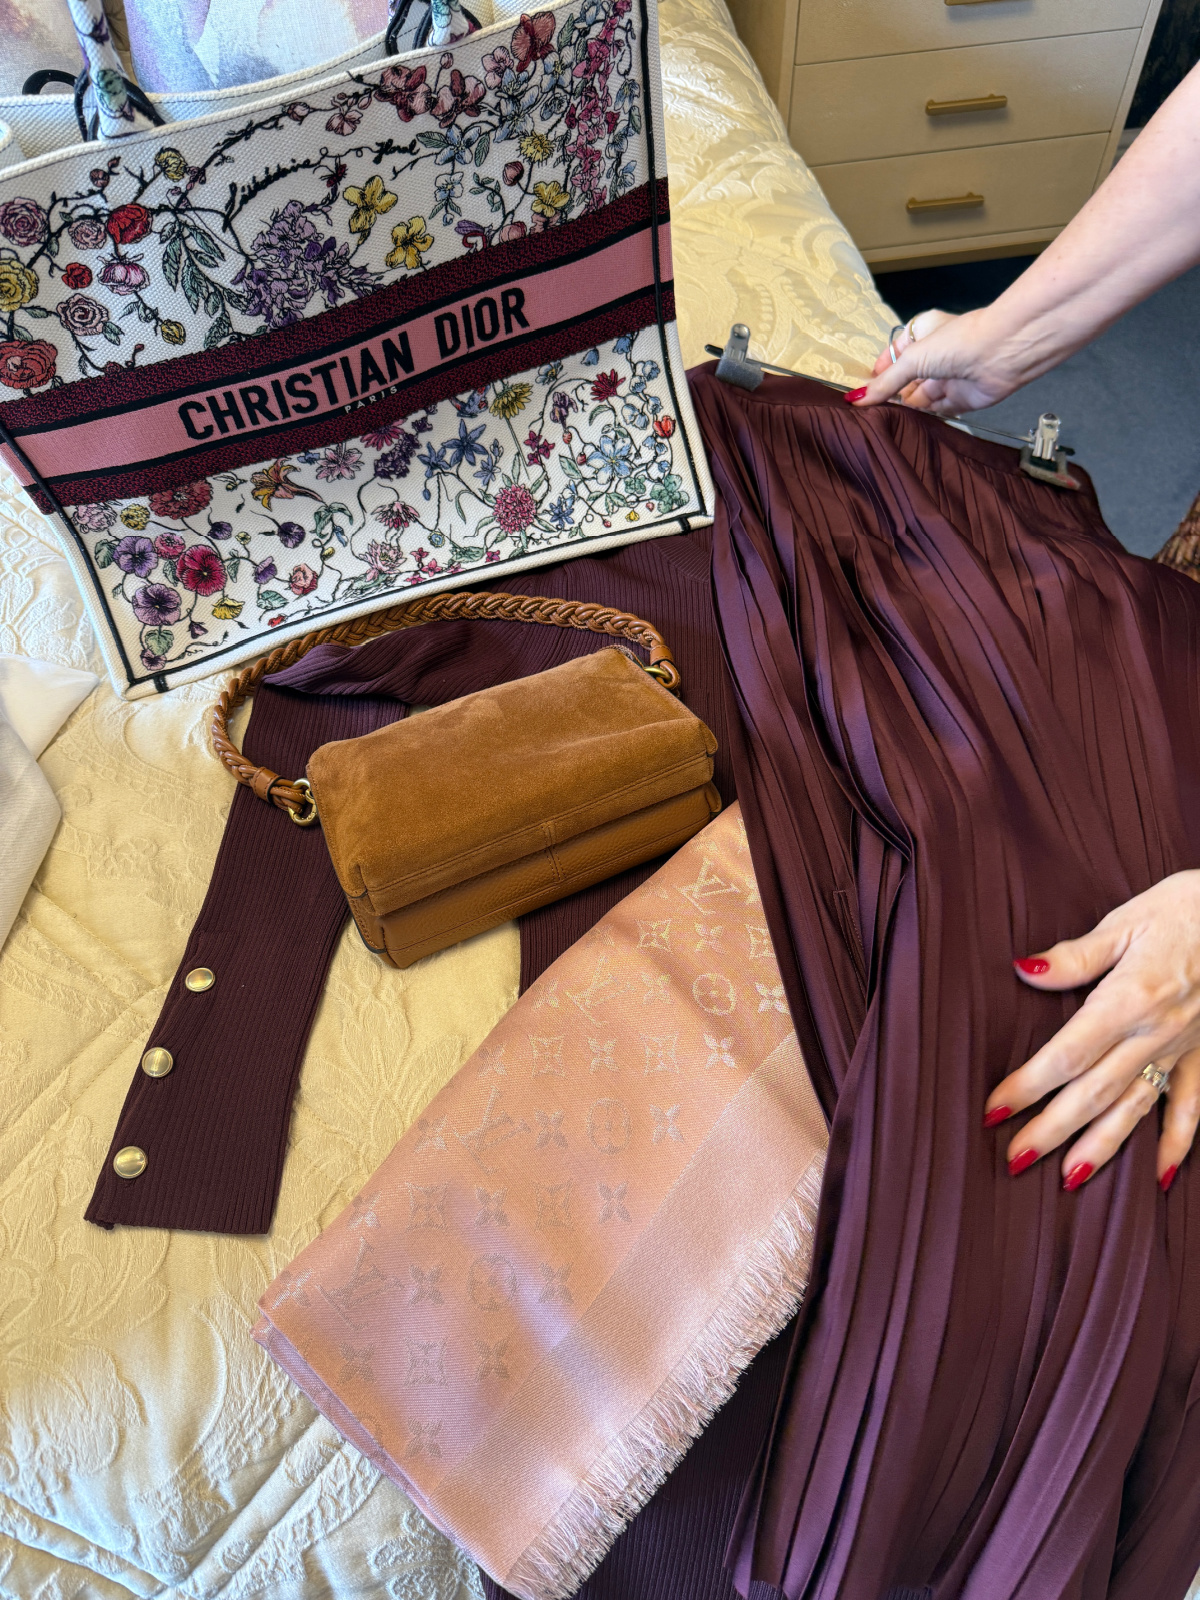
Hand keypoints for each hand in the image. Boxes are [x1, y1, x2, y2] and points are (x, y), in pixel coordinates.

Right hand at [848, 307, 1025, 416]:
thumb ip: (885, 383)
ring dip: (904, 406)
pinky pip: (934, 411)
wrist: (1000, 353)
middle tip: (868, 410)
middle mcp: (935, 355)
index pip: (895, 353)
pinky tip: (905, 424)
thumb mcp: (912, 359)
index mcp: (923, 333)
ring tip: (882, 419)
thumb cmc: (955, 343)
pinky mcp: (958, 399)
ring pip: (918, 396)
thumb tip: (856, 400)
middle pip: (905, 378)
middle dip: (890, 392)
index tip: (862, 388)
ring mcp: (947, 377)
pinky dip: (921, 417)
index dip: (880, 370)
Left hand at [984, 871, 1199, 1190]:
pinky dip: (1176, 1141)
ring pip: (1136, 1107)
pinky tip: (1160, 1175)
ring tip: (1069, 1179)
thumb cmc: (1187, 909)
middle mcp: (1154, 1033)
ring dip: (1102, 1146)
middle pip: (1094, 1092)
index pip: (1067, 1054)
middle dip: (1052, 1129)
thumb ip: (1076, 956)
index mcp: (1128, 999)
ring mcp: (1181, 1048)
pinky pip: (1191, 1106)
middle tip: (1016, 1160)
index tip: (995, 1110)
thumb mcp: (1126, 921)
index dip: (1028, 1086)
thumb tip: (1025, 970)